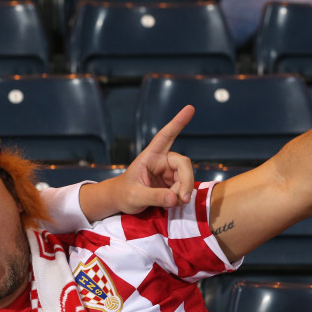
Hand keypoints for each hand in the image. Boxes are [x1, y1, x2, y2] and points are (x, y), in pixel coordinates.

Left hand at [77, 106, 195, 220]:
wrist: (121, 200)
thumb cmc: (124, 193)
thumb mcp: (135, 196)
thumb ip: (154, 197)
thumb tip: (174, 198)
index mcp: (150, 156)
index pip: (165, 136)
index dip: (177, 123)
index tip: (190, 108)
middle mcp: (162, 160)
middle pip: (183, 163)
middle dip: (186, 181)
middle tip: (183, 199)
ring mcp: (169, 171)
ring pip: (186, 178)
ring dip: (182, 192)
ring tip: (170, 203)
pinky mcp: (173, 182)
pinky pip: (184, 188)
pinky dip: (180, 197)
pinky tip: (171, 203)